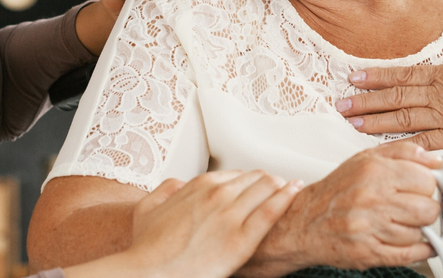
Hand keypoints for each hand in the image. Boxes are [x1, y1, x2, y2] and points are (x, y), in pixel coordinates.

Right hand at [126, 171, 301, 277]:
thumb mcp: (147, 208)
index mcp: (198, 186)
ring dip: (281, 184)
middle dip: (269, 180)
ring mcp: (230, 216)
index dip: (249, 179)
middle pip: (255, 178)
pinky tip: (296, 191)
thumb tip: (180, 184)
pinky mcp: (241, 240)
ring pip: (266, 188)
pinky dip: (286, 198)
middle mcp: (216, 194)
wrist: (150, 274)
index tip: (257, 183)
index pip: (234, 174)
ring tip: (292, 186)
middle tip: (280, 184)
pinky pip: (270, 212)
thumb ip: (166, 189)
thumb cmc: (147, 248)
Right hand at [245, 142, 442, 275]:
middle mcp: (372, 199)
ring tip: (402, 222)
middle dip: (427, 209)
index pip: (426, 180)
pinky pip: (409, 255)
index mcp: (374, 171)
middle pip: (428, 209)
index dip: (428, 185)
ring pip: (419, 233)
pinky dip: (419, 250)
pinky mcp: (368, 253)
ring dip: (416, 229)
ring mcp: (370, 228)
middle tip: (415, 206)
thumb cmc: (338, 189)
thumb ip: (403, 153)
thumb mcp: (366, 159)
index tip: (421, 188)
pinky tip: (415, 242)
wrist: (306, 221)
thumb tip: (437, 160)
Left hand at [336, 27, 442, 150]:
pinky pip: (423, 143)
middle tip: (340, 103)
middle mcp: (440, 94)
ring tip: (351, 122)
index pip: (402, 74)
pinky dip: (402, 146)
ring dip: (374, 121)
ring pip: (402, 119)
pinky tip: (383, 150)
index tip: (354, 77)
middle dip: (365, 100)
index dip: (376, 77)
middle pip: (395, 97)